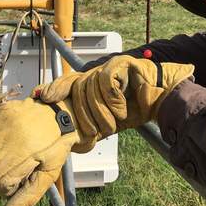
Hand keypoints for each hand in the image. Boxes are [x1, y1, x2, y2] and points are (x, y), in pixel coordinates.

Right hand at [0, 97, 78, 205]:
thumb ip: (26, 198)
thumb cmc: (55, 146)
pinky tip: (4, 133)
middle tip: (24, 153)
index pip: (0, 187)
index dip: (16, 181)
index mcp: (10, 164)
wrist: (58, 112)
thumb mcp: (47, 175)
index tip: (30, 167)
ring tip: (15, 142)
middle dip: (5, 168)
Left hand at [33, 55, 193, 146]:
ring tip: (113, 123)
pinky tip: (122, 109)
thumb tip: (73, 142)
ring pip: (90, 86)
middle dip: (83, 115)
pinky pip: (106, 81)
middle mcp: (98, 72)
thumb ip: (92, 126)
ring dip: (101, 111)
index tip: (43, 97)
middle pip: (77, 87)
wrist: (163, 102)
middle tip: (93, 133)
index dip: (55, 88)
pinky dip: (113, 100)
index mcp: (92, 84)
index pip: (68, 82)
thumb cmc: (136, 111)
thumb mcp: (109, 122)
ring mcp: (109, 66)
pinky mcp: (122, 63)